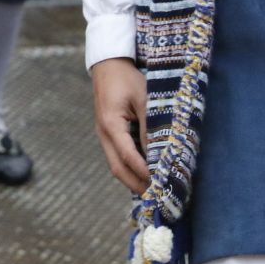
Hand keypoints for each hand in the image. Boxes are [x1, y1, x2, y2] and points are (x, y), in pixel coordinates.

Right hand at [91, 57, 150, 192]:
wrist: (108, 65)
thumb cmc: (127, 80)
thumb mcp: (143, 100)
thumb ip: (150, 127)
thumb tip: (159, 153)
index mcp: (111, 125)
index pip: (129, 157)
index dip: (145, 172)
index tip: (161, 185)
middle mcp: (103, 134)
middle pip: (118, 169)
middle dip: (137, 185)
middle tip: (157, 198)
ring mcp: (103, 135)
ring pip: (116, 165)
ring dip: (133, 179)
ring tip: (153, 190)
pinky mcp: (108, 133)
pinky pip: (117, 157)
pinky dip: (130, 168)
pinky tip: (145, 173)